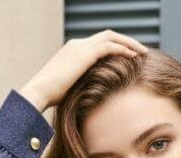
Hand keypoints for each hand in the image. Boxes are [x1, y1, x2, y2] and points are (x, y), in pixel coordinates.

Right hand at [20, 30, 149, 111]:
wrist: (37, 92)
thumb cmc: (49, 99)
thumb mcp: (68, 90)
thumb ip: (81, 87)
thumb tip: (90, 99)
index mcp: (72, 51)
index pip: (98, 42)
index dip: (115, 47)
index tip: (129, 56)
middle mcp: (77, 44)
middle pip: (107, 35)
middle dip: (126, 41)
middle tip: (141, 50)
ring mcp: (80, 47)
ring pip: (111, 37)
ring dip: (129, 43)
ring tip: (142, 52)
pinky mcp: (83, 55)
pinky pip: (109, 47)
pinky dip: (123, 50)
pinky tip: (134, 57)